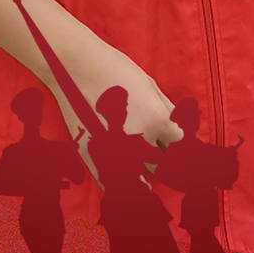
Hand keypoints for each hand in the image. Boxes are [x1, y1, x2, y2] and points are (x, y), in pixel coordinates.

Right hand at [48, 39, 182, 181]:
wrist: (73, 67)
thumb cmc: (113, 69)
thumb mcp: (149, 84)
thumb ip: (167, 109)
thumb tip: (179, 129)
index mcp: (158, 121)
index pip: (179, 145)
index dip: (178, 145)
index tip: (174, 147)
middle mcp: (141, 141)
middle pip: (163, 165)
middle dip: (164, 162)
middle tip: (161, 161)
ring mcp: (115, 151)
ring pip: (139, 180)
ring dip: (144, 178)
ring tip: (147, 182)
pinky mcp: (94, 157)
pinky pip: (113, 183)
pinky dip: (122, 185)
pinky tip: (127, 183)